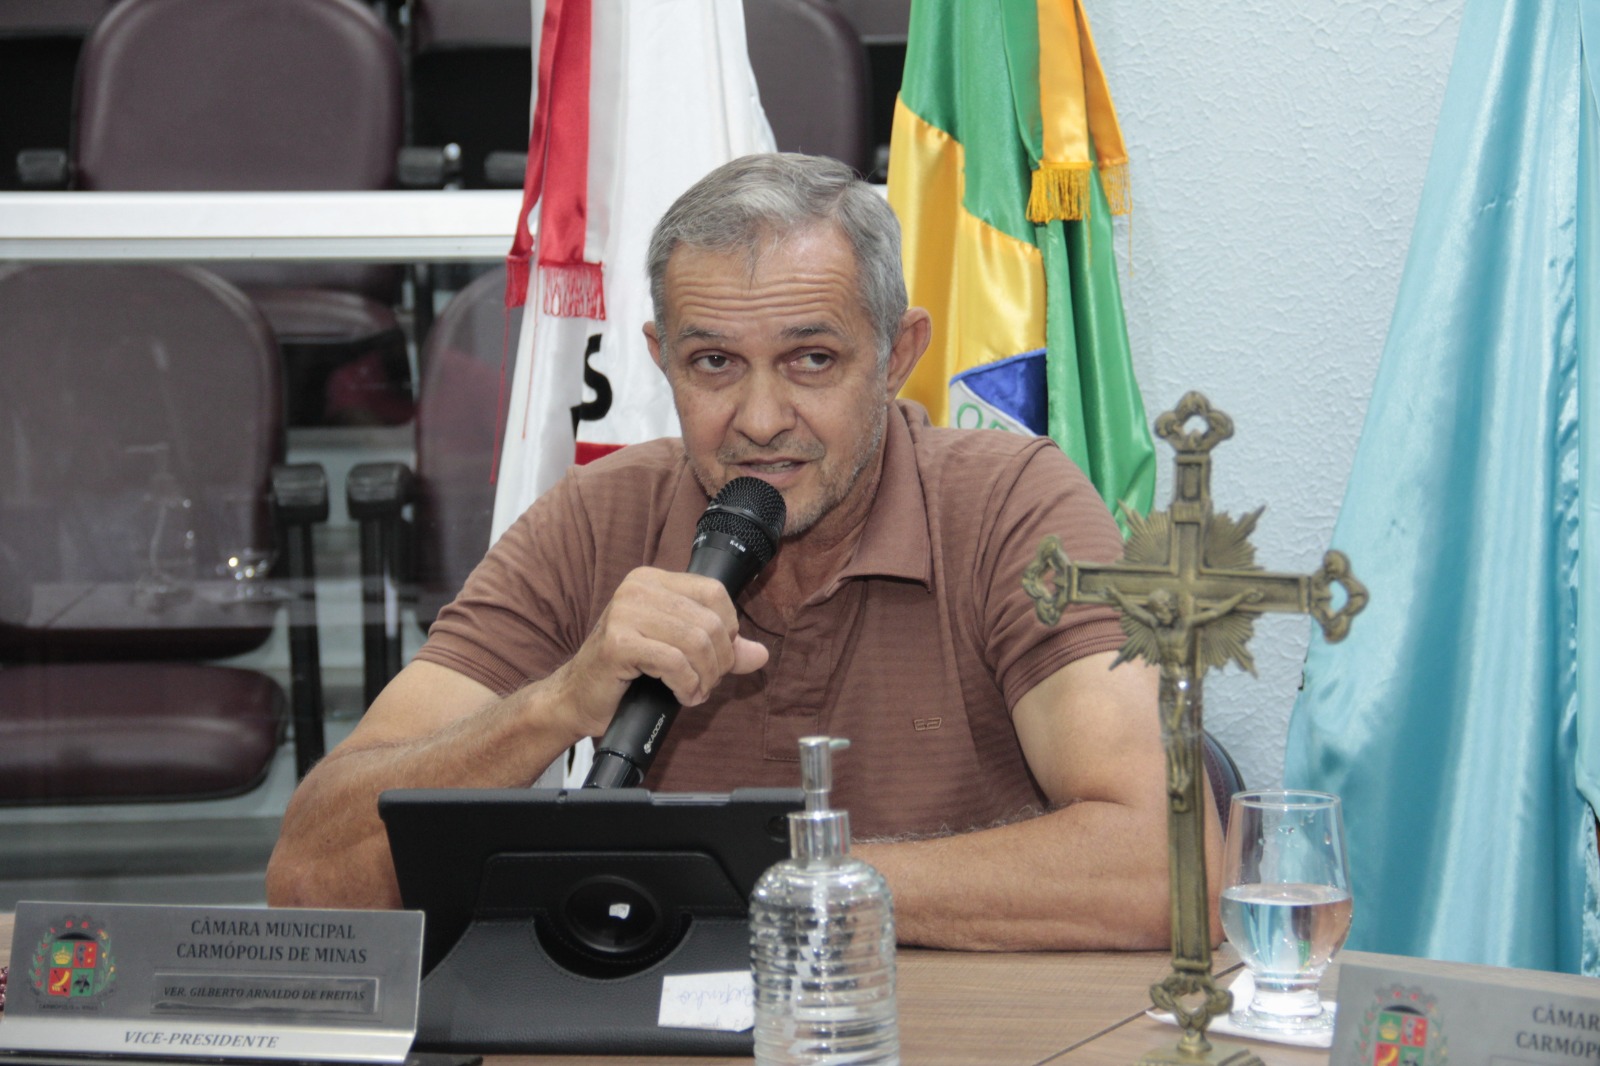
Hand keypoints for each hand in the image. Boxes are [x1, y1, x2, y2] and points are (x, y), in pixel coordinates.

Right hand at [554, 566, 768, 736]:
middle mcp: (637, 588)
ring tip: (694, 691)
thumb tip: (760, 654)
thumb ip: (720, 650)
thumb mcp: (679, 654)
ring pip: (696, 642)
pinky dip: (687, 685)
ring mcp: (624, 612)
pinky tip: (681, 695)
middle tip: (707, 682)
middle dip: (719, 661)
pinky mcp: (618, 642)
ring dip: (704, 677)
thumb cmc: (626, 673)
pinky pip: (674, 662)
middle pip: (709, 621)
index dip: (728, 629)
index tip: (717, 657)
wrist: (578, 698)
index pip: (715, 593)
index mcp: (653, 580)